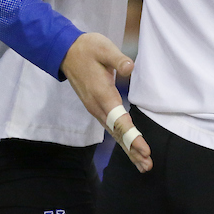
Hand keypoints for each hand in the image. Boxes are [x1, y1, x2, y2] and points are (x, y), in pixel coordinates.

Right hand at [60, 32, 150, 171]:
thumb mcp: (103, 48)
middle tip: (147, 165)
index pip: (119, 120)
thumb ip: (117, 58)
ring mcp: (95, 108)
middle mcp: (97, 106)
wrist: (66, 51)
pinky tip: (131, 148)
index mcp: (102, 94)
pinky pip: (111, 127)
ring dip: (128, 148)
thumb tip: (130, 67)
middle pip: (117, 133)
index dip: (132, 136)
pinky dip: (122, 139)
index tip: (144, 149)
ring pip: (114, 133)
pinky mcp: (96, 107)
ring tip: (143, 164)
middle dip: (132, 149)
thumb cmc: (87, 48)